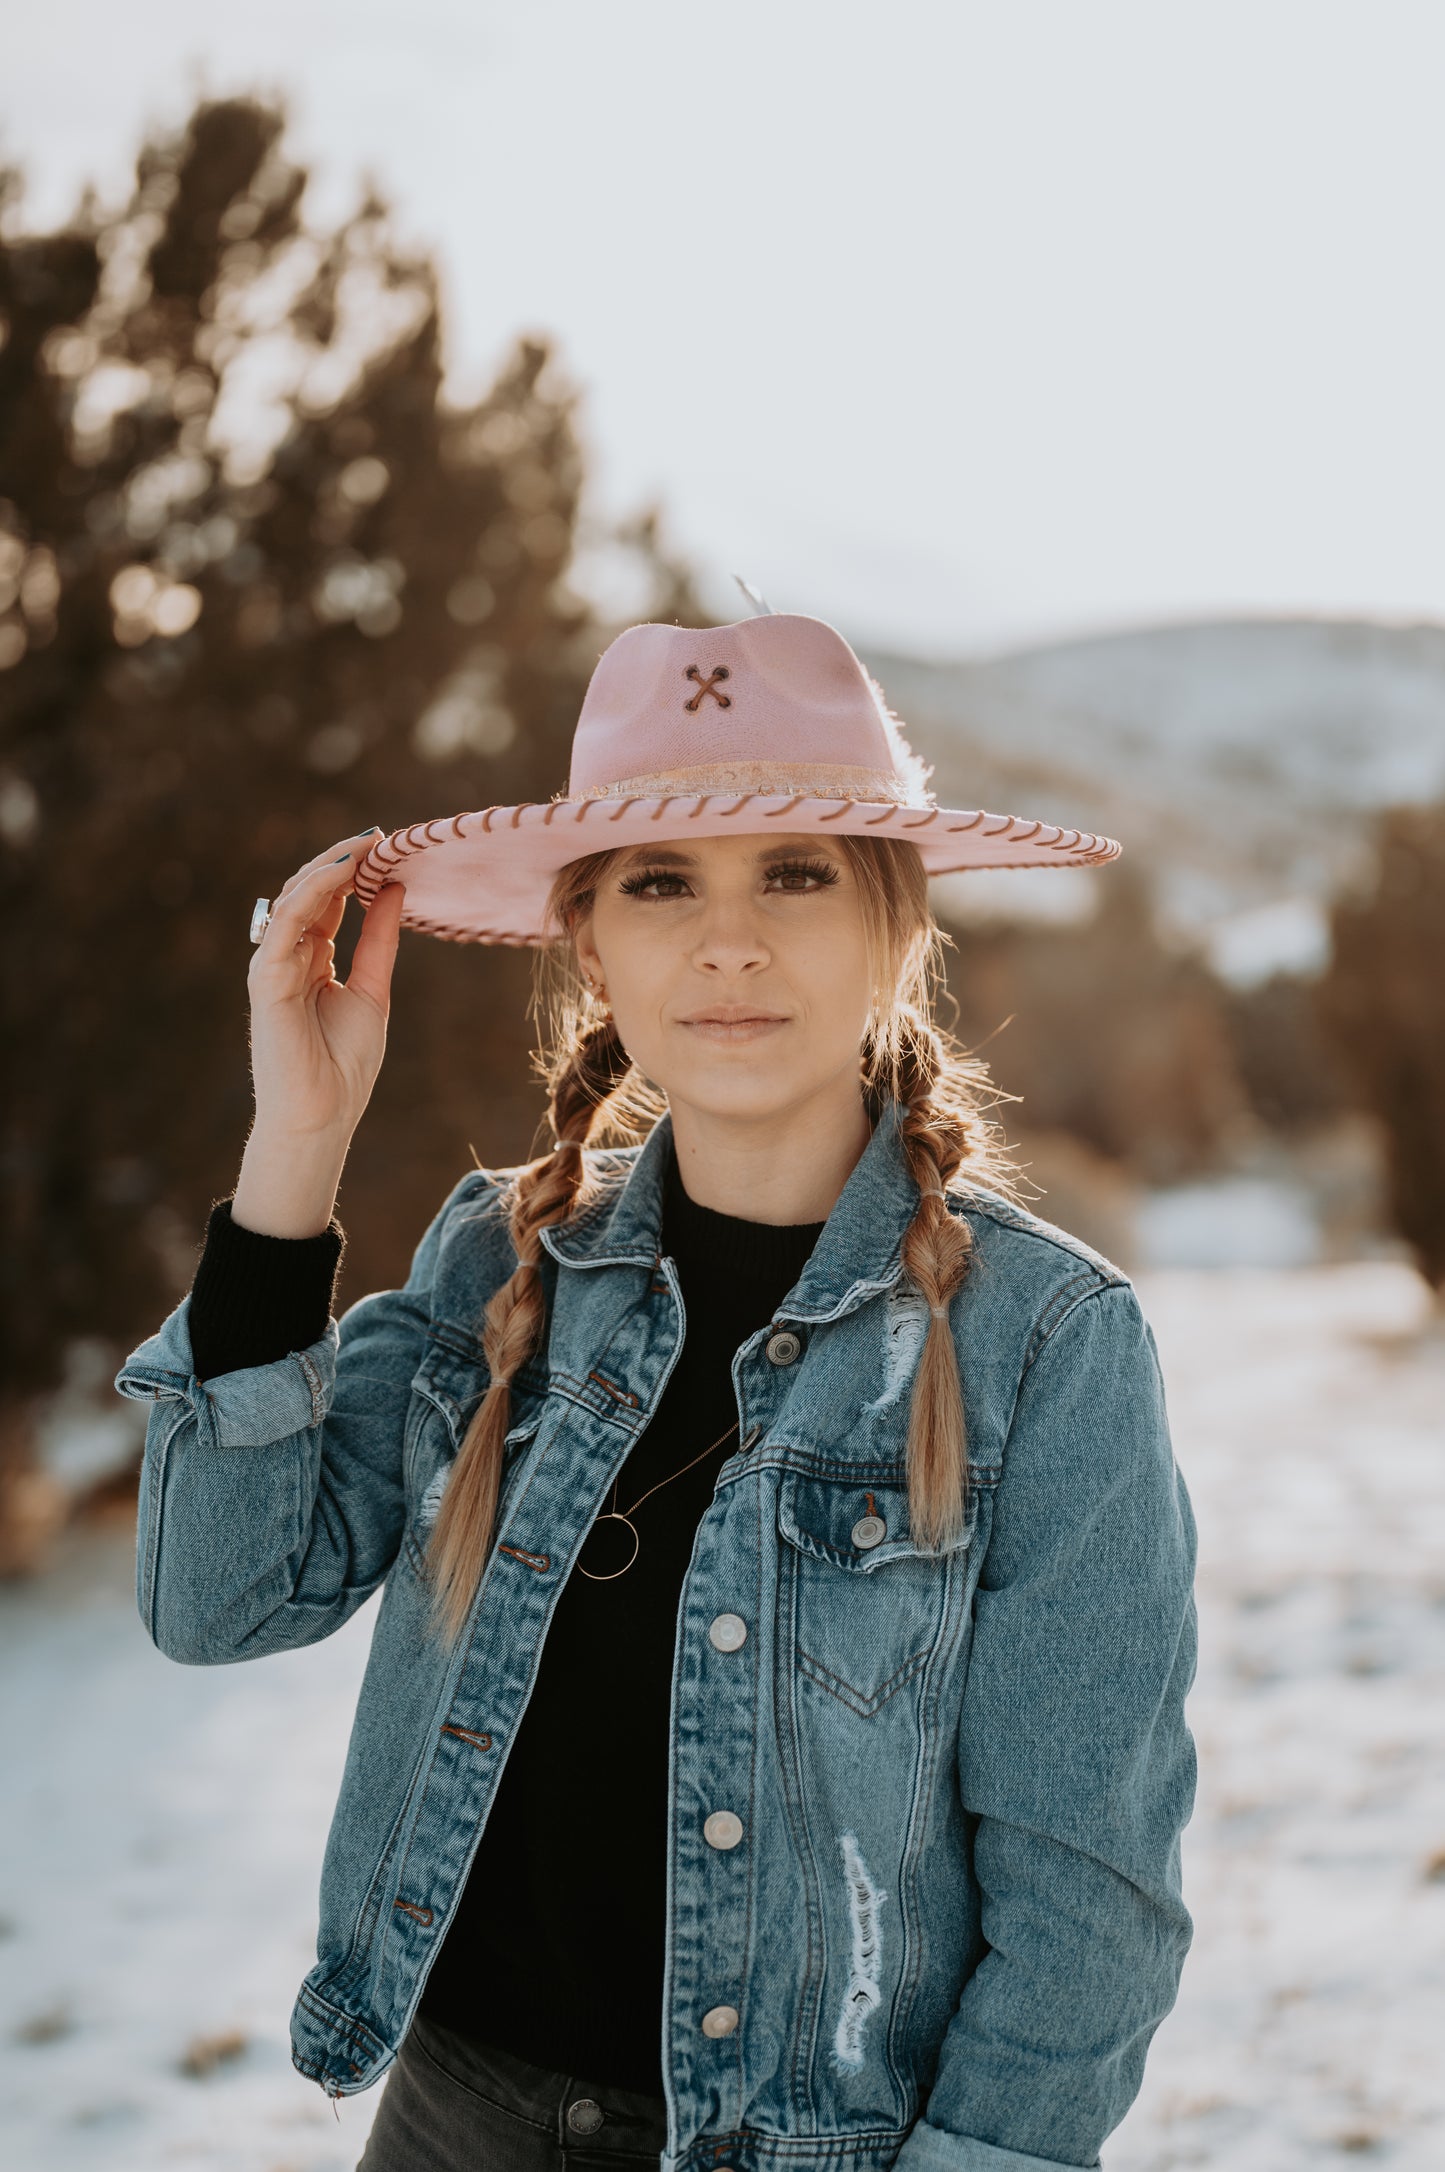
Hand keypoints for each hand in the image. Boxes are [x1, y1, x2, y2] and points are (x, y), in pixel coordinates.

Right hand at [245, 828, 404, 1145]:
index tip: (386, 847)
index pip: (327, 902)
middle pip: (308, 892)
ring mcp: (273, 965)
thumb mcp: (373, 989)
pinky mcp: (266, 978)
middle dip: (340, 861)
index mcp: (310, 960)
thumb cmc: (344, 1064)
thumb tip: (394, 889)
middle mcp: (287, 956)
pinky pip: (286, 922)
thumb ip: (379, 939)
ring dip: (328, 867)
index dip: (352, 872)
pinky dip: (313, 891)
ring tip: (364, 845)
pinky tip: (342, 871)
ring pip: (294, 899)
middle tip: (377, 836)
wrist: (323, 1115)